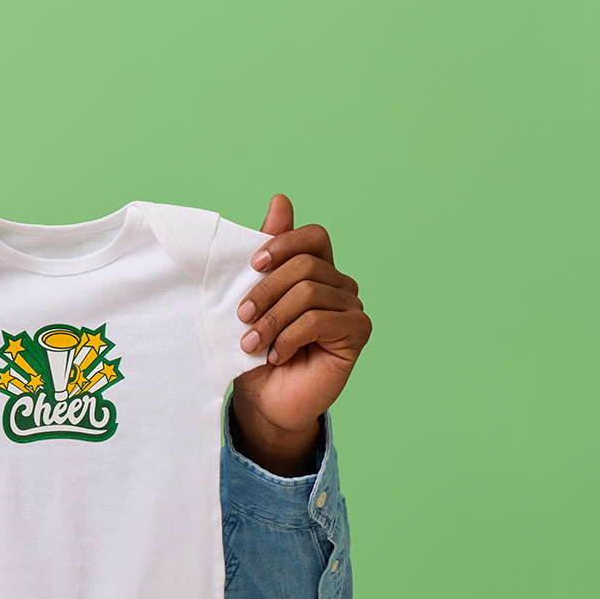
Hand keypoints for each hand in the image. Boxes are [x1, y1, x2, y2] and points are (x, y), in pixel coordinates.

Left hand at [230, 194, 370, 475]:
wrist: (266, 400)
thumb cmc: (257, 349)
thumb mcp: (253, 298)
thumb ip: (267, 253)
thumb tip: (281, 199)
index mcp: (318, 270)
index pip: (314, 236)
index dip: (284, 243)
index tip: (253, 263)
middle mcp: (340, 285)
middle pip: (306, 265)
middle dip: (266, 290)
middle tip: (242, 318)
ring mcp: (352, 308)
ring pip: (309, 293)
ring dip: (273, 320)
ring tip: (252, 343)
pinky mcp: (357, 333)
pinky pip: (320, 321)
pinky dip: (290, 337)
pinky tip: (276, 355)